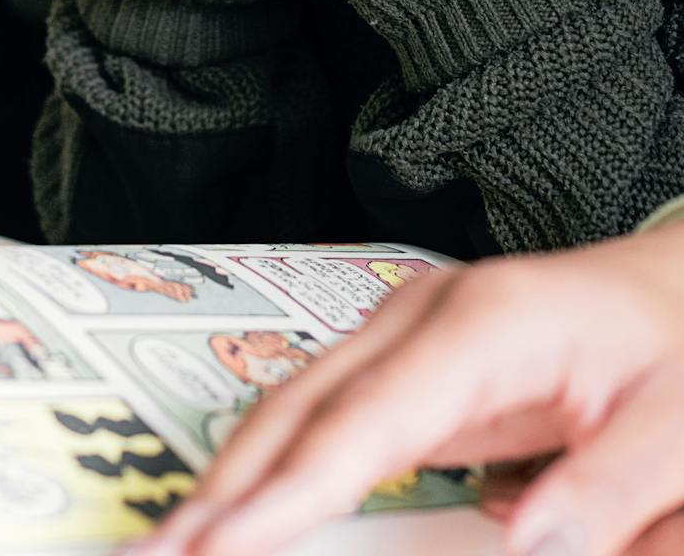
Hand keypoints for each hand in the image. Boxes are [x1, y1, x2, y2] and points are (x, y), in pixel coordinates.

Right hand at [133, 224, 683, 555]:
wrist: (677, 285)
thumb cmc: (677, 349)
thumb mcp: (677, 430)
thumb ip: (609, 493)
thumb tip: (527, 546)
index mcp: (485, 326)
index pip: (364, 423)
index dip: (287, 492)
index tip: (219, 547)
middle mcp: (426, 315)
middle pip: (300, 405)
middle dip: (222, 487)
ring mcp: (409, 327)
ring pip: (296, 405)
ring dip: (234, 477)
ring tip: (179, 545)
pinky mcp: (409, 356)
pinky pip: (325, 414)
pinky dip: (275, 463)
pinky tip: (243, 509)